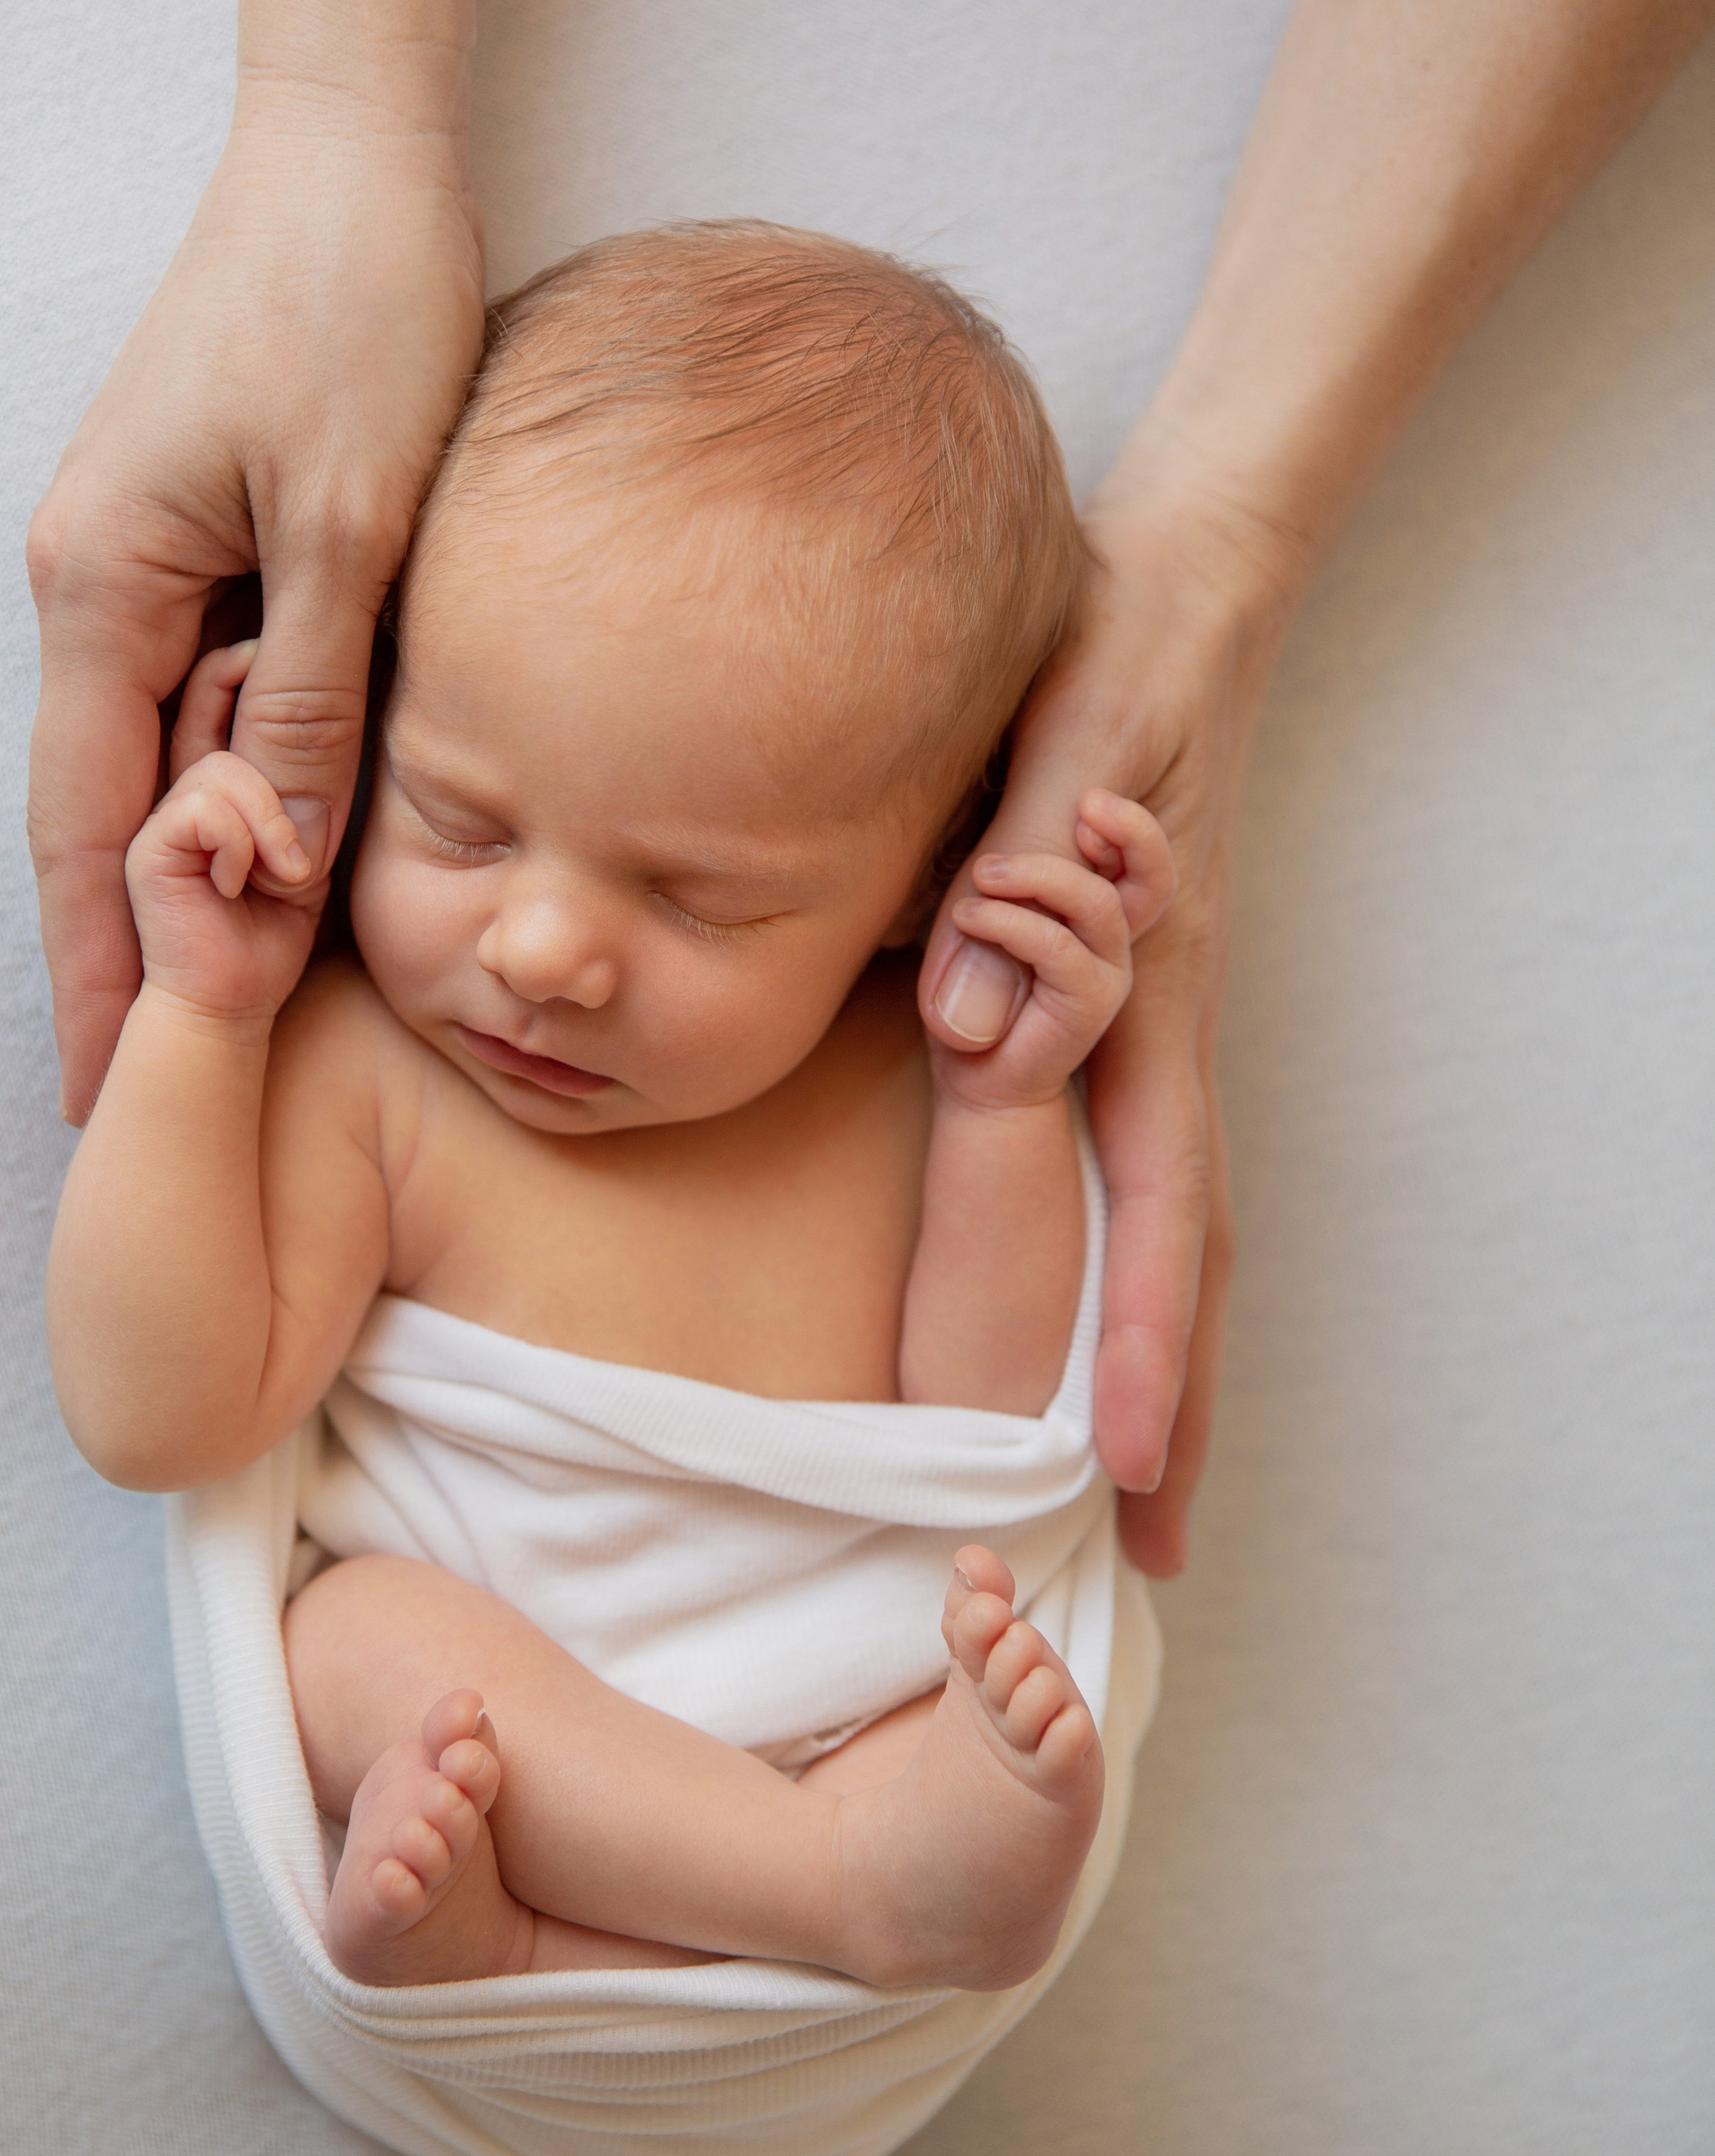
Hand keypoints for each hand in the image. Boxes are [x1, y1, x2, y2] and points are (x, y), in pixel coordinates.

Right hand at [27, 93, 483, 1119]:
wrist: (356, 150)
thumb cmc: (353, 305)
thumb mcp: (354, 521)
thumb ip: (317, 695)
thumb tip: (278, 857)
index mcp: (103, 586)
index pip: (83, 824)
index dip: (95, 968)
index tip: (102, 1095)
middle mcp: (99, 583)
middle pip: (104, 805)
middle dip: (131, 947)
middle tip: (159, 1097)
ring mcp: (148, 557)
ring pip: (162, 755)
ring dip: (190, 873)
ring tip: (218, 1013)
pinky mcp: (209, 533)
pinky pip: (211, 690)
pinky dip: (238, 780)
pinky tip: (274, 855)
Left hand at [920, 451, 1292, 1571]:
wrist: (1170, 606)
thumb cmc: (1103, 682)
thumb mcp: (1049, 774)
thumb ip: (1011, 890)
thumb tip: (965, 1019)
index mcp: (1149, 1008)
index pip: (1158, 1207)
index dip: (1141, 1342)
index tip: (1120, 1461)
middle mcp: (1167, 1039)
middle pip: (1190, 1255)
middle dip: (1178, 1405)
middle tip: (1156, 1549)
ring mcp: (1161, 1029)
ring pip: (1178, 1223)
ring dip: (1168, 1354)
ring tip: (1144, 1476)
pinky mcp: (1137, 1007)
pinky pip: (1151, 1162)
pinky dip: (1146, 1259)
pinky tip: (1118, 1307)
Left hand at [930, 796, 1173, 1114]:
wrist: (976, 1080)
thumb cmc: (974, 987)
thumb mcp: (983, 910)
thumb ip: (1003, 871)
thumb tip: (998, 819)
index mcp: (1097, 906)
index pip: (1141, 851)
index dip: (1129, 819)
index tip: (1085, 796)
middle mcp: (1115, 936)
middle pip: (1151, 871)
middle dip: (1128, 828)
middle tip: (1082, 801)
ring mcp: (1108, 971)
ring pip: (1096, 903)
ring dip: (1037, 875)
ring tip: (982, 873)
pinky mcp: (1087, 1006)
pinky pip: (1057, 948)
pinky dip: (1008, 923)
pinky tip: (966, 916)